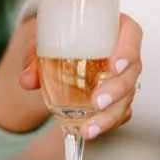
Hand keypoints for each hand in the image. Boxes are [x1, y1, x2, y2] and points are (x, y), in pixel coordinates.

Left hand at [0, 12, 142, 138]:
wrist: (53, 51)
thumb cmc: (55, 39)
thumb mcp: (42, 42)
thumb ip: (34, 59)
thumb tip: (27, 79)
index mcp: (112, 28)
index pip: (131, 34)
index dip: (128, 49)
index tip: (115, 66)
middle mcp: (122, 53)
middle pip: (131, 71)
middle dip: (116, 90)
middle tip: (97, 103)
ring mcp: (122, 77)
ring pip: (128, 96)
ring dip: (110, 115)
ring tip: (89, 129)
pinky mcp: (117, 97)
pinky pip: (120, 111)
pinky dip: (106, 123)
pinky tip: (91, 130)